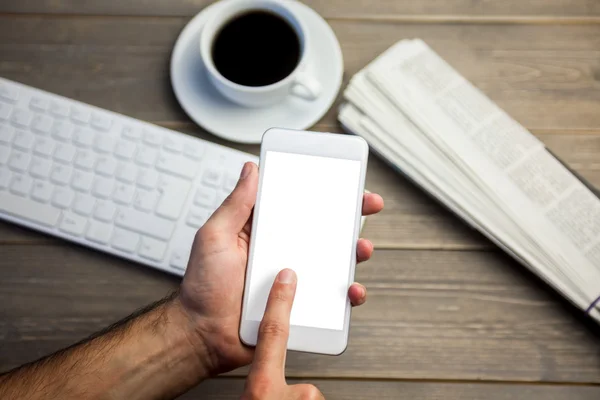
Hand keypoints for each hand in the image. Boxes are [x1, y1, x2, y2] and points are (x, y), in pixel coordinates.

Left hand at [177, 162, 383, 374]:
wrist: (203, 336)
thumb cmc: (202, 287)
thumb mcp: (214, 237)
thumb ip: (236, 205)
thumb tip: (251, 170)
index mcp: (264, 232)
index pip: (298, 205)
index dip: (321, 192)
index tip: (343, 179)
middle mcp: (282, 252)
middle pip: (324, 230)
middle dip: (350, 216)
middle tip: (368, 204)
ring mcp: (294, 280)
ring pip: (334, 262)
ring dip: (355, 252)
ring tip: (361, 248)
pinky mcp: (301, 305)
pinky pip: (332, 299)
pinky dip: (348, 294)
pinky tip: (351, 289)